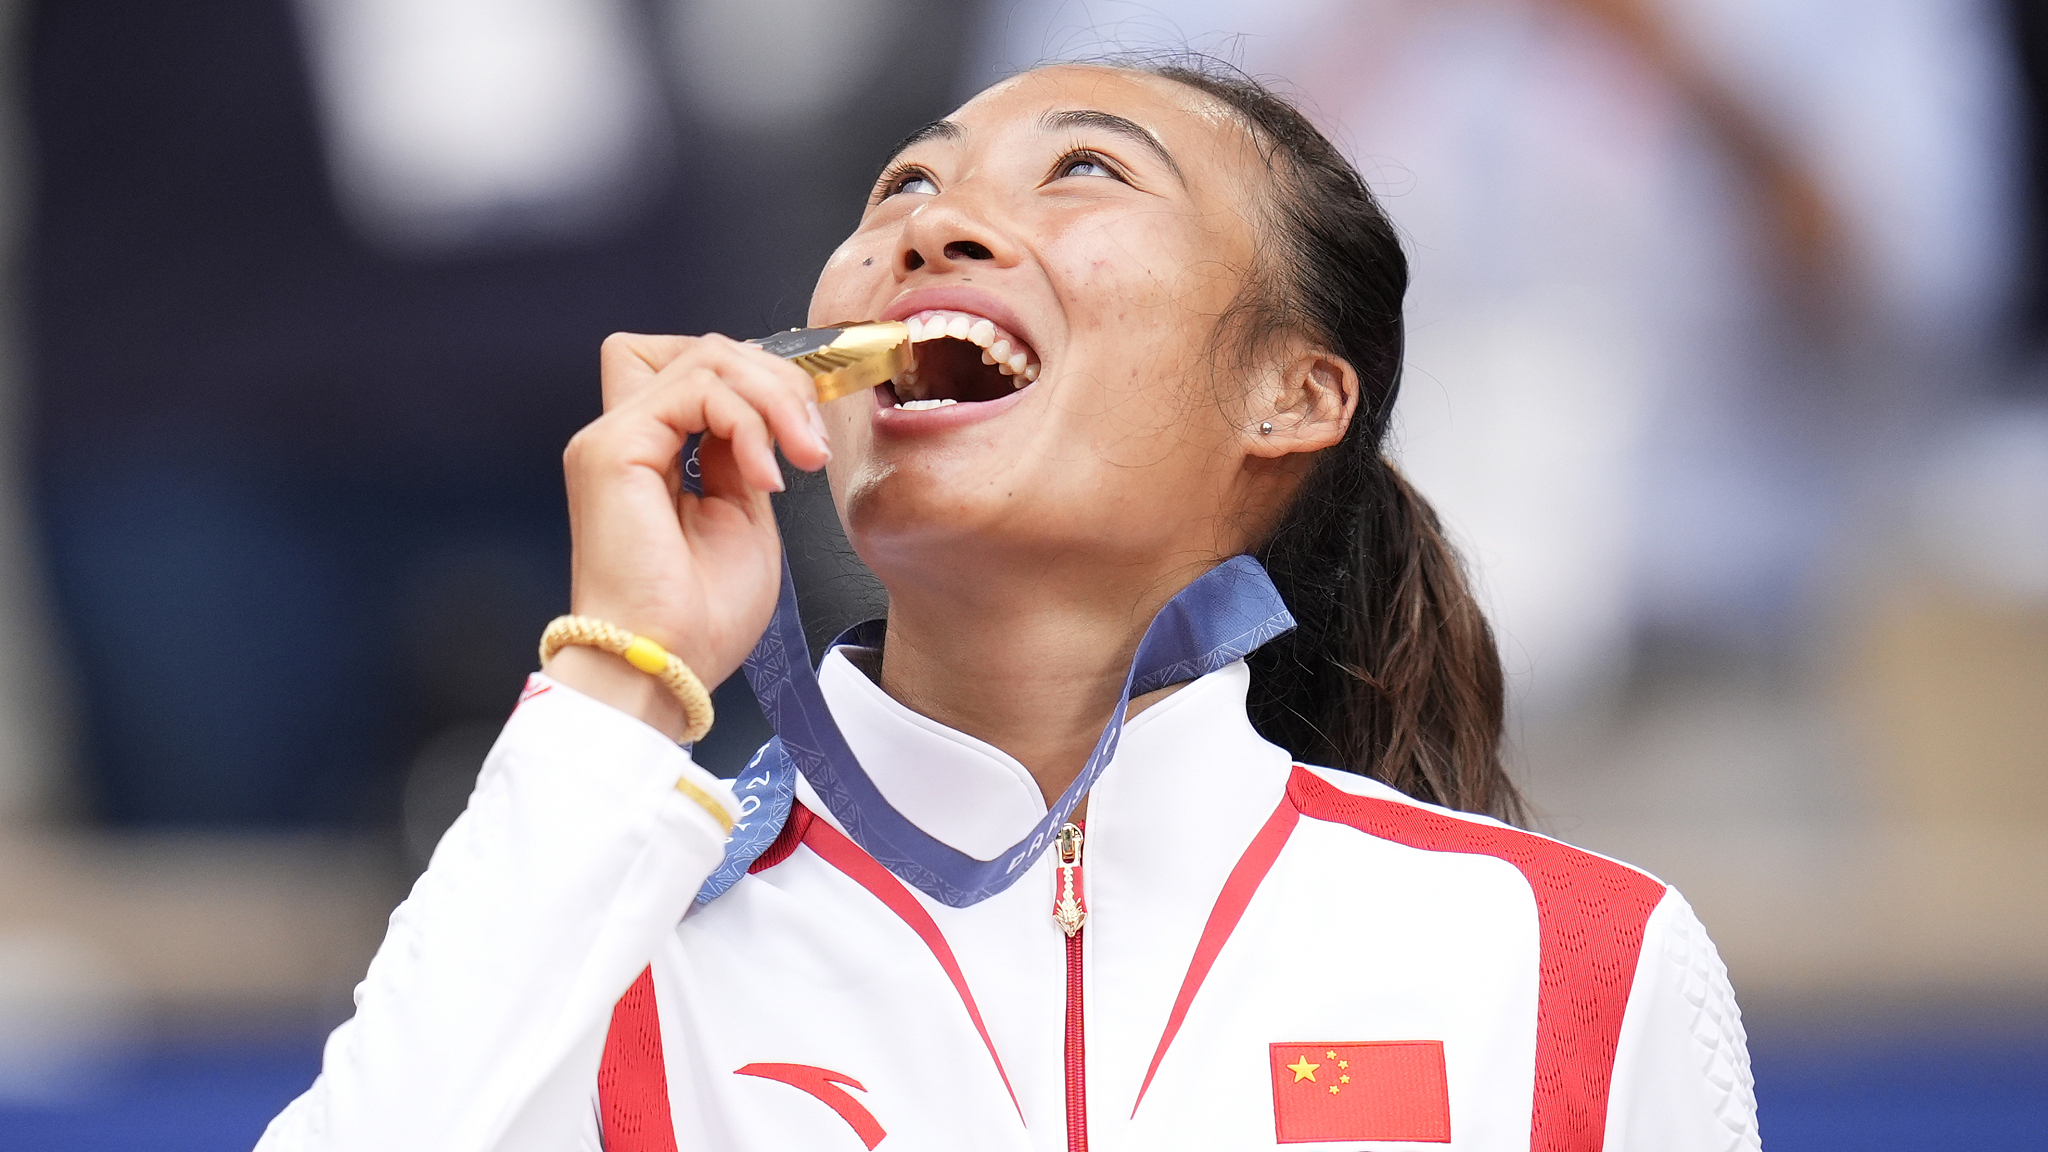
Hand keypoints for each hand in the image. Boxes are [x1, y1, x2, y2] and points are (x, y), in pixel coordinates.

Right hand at [547, 332, 829, 738]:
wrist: (666, 667)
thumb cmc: (700, 619)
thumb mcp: (745, 518)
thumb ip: (746, 456)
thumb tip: (764, 417)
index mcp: (652, 454)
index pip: (697, 368)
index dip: (757, 379)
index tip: (805, 428)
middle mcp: (626, 437)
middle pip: (705, 349)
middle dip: (777, 382)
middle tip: (811, 443)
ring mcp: (613, 438)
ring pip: (706, 357)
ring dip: (773, 400)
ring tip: (799, 458)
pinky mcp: (613, 449)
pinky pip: (695, 387)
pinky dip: (748, 421)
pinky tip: (765, 477)